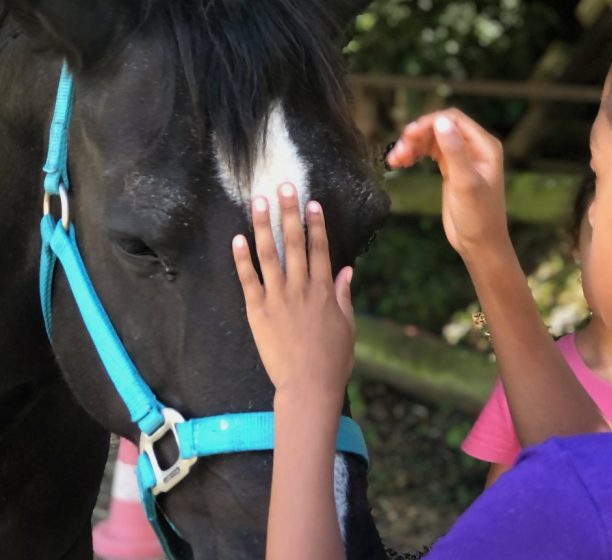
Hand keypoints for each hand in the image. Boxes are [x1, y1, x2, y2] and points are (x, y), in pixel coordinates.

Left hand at [232, 183, 354, 404]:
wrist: (308, 384)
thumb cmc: (332, 359)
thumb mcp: (347, 325)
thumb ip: (343, 295)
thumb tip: (347, 270)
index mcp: (324, 290)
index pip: (320, 248)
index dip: (316, 223)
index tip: (312, 202)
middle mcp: (301, 288)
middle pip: (296, 243)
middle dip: (290, 212)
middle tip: (285, 186)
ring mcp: (278, 297)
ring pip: (271, 254)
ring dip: (265, 225)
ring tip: (260, 201)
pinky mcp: (258, 311)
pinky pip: (249, 279)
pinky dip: (243, 259)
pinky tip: (238, 238)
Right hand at [386, 108, 510, 258]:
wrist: (479, 244)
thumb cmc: (478, 217)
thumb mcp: (465, 183)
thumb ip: (454, 152)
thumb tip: (440, 122)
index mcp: (484, 146)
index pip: (454, 120)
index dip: (429, 123)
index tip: (408, 135)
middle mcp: (474, 148)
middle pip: (440, 128)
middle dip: (417, 136)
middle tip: (398, 152)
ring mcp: (462, 158)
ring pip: (432, 141)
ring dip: (412, 146)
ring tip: (395, 160)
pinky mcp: (450, 170)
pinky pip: (430, 154)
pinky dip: (415, 155)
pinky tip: (400, 163)